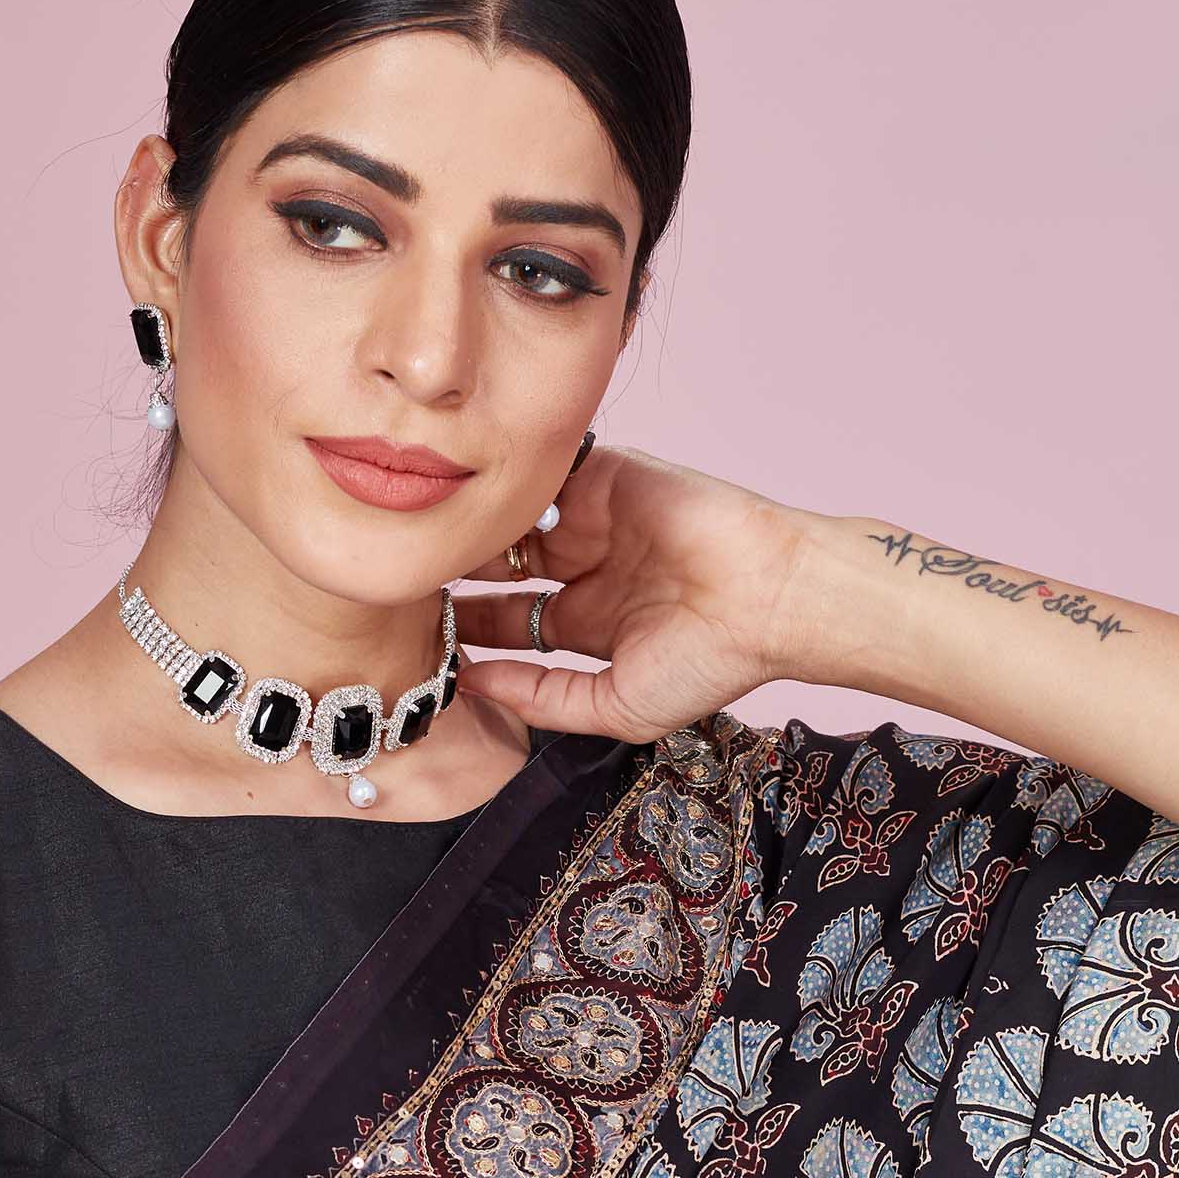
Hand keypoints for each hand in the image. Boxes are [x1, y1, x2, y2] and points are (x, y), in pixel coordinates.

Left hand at [455, 441, 817, 744]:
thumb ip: (543, 699)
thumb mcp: (614, 706)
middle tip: (410, 576)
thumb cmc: (707, 661)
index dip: (468, 623)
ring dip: (475, 526)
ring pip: (514, 516)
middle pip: (502, 564)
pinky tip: (469, 495)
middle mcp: (587, 566)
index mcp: (588, 621)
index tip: (421, 631)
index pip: (508, 619)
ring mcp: (595, 517)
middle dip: (460, 571)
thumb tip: (473, 685)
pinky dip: (510, 480)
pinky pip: (544, 470)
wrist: (768, 595)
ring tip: (426, 537)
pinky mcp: (607, 474)